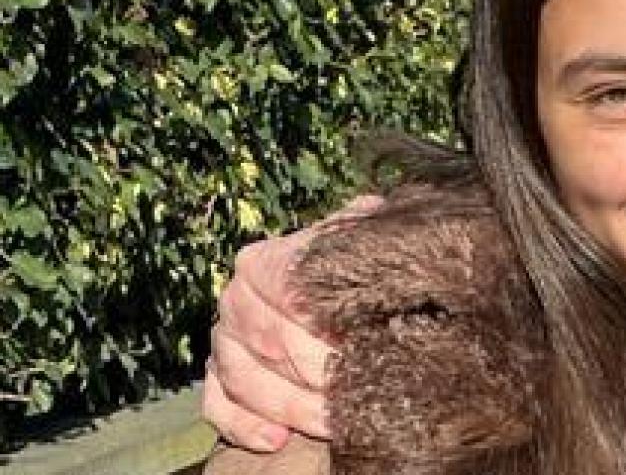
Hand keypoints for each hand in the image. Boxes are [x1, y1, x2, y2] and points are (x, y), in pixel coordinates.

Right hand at [202, 195, 382, 450]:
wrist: (329, 291)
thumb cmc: (353, 267)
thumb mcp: (363, 239)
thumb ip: (366, 229)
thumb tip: (378, 214)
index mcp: (264, 262)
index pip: (285, 292)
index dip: (323, 322)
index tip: (360, 344)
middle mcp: (234, 299)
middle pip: (270, 344)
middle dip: (318, 374)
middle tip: (359, 395)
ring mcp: (221, 340)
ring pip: (244, 379)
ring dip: (291, 406)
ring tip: (333, 423)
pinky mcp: (218, 376)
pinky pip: (218, 406)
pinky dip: (244, 425)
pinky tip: (277, 440)